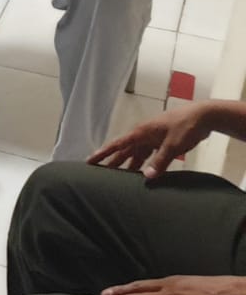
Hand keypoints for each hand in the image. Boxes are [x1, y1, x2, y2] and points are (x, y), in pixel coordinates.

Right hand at [89, 101, 216, 178]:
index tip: (89, 162)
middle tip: (100, 175)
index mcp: (141, 133)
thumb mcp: (173, 144)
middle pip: (124, 151)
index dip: (102, 154)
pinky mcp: (162, 141)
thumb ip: (160, 161)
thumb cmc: (186, 125)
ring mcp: (152, 138)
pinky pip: (148, 154)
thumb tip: (147, 177)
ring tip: (120, 178)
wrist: (204, 116)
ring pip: (136, 154)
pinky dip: (143, 162)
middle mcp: (143, 135)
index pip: (117, 145)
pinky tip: (143, 172)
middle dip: (112, 162)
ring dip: (129, 164)